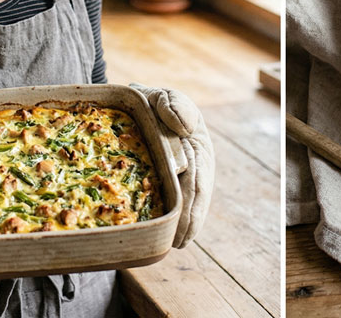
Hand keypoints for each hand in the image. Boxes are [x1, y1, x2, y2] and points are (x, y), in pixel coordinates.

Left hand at [131, 84, 213, 247]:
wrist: (142, 103)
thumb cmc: (153, 100)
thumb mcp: (163, 96)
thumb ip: (173, 105)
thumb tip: (185, 129)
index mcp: (198, 142)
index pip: (199, 177)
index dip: (195, 202)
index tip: (187, 222)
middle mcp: (197, 160)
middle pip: (196, 194)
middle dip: (190, 219)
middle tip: (179, 241)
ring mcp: (187, 170)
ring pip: (190, 199)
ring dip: (184, 222)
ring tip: (176, 243)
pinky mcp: (174, 177)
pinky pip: (178, 198)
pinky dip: (176, 215)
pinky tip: (171, 233)